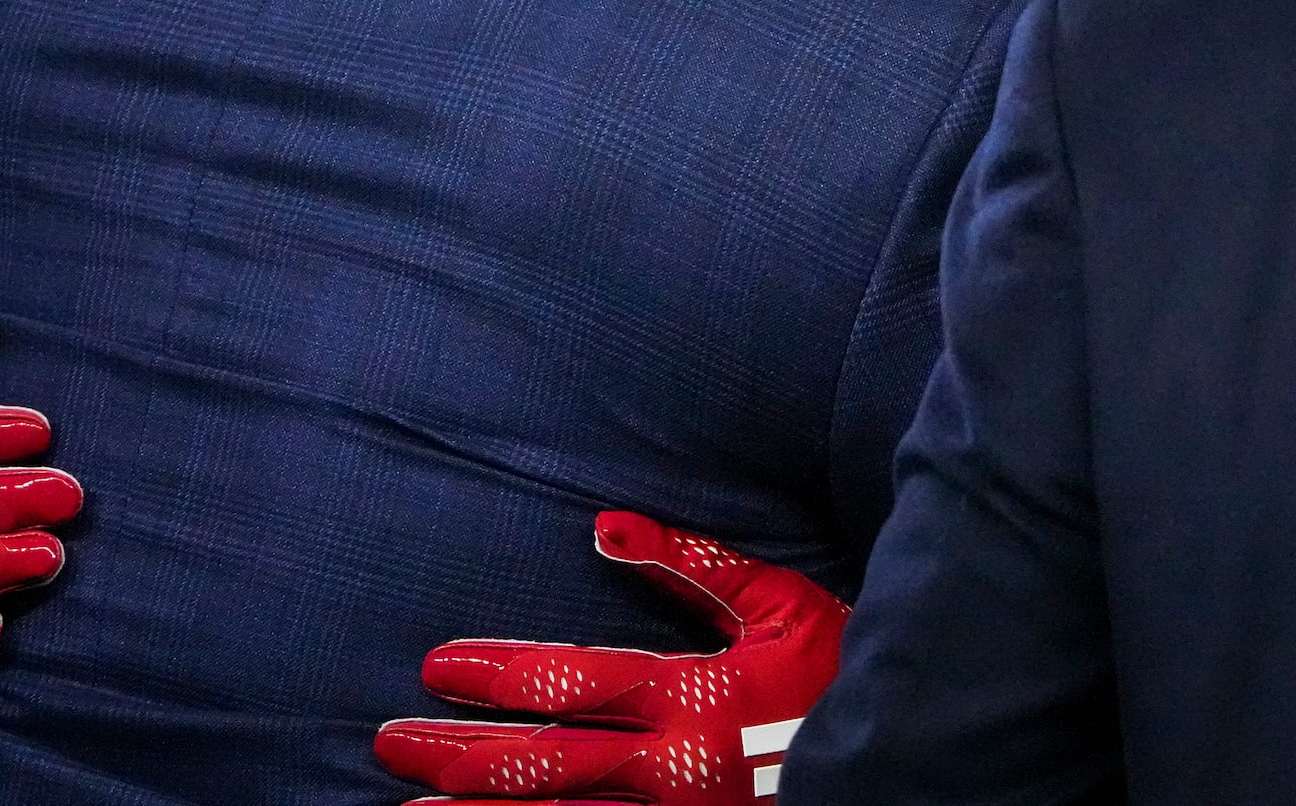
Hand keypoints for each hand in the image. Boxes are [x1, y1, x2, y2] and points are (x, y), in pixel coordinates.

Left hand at [377, 511, 847, 803]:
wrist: (907, 756)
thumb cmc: (840, 673)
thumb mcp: (780, 606)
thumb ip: (694, 566)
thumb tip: (608, 526)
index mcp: (694, 698)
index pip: (570, 682)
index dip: (496, 673)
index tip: (437, 666)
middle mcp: (672, 769)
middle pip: (541, 768)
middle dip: (455, 756)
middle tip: (389, 742)